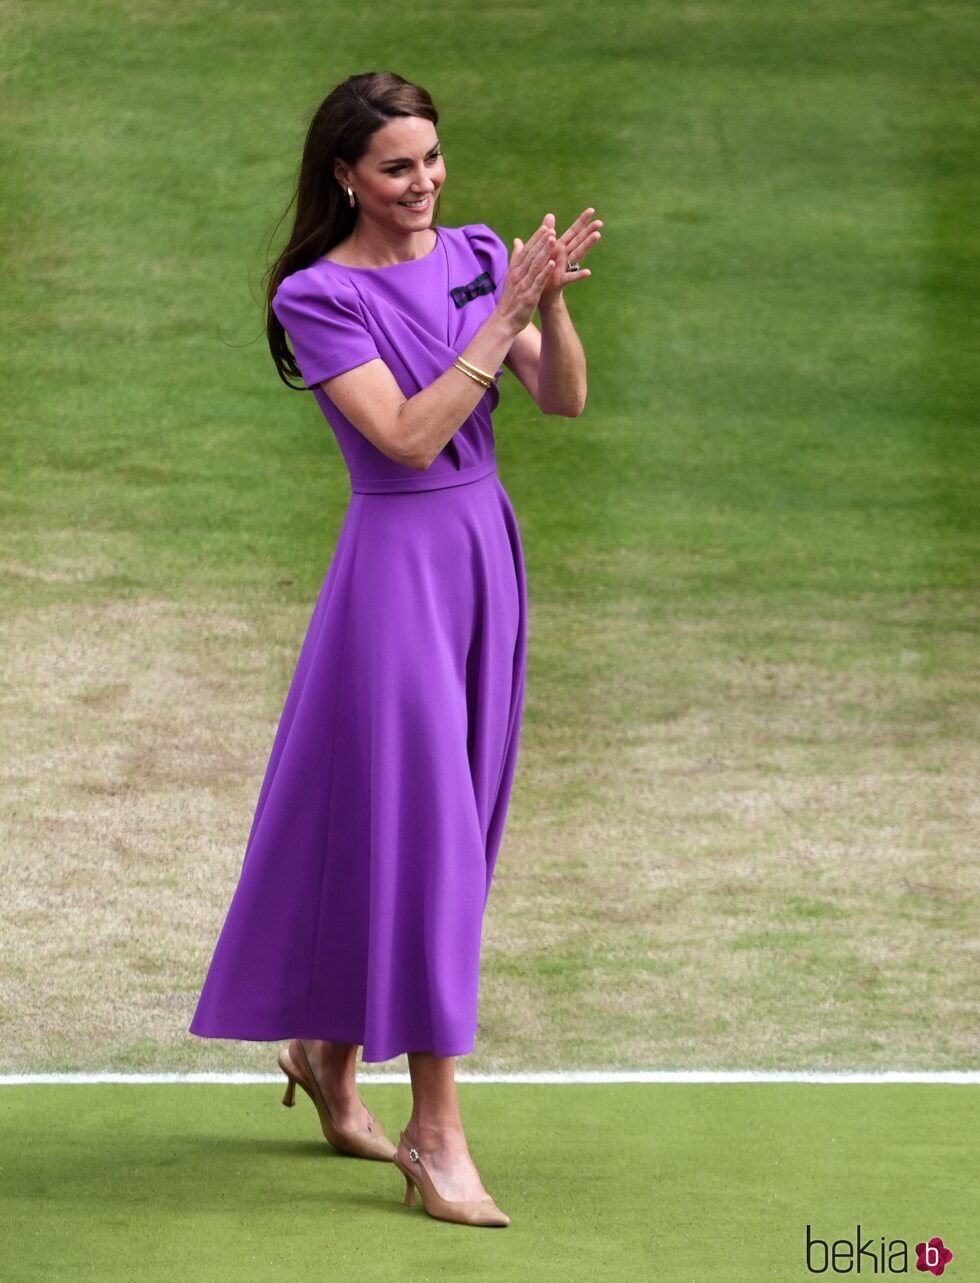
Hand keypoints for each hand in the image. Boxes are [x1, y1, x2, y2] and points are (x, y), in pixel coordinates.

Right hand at [496, 220, 561, 335]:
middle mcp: (518, 275)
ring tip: (553, 240)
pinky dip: (544, 272)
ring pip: (535, 265)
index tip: (545, 227)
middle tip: (551, 229)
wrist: (503, 321)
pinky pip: (538, 282)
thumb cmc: (509, 300)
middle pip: (531, 255)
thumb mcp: (511, 276)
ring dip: (544, 251)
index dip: (536, 239)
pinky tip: (552, 263)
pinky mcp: (529, 296)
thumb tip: (518, 241)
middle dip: (541, 241)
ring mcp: (523, 285)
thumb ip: (516, 258)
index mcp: (514, 270)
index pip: (526, 251)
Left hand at [527, 208, 601, 308]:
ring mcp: (564, 267)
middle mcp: (565, 256)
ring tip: (598, 236)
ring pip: (577, 254)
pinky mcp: (560, 280)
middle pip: (579, 241)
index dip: (582, 221)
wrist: (539, 293)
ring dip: (587, 245)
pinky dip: (579, 275)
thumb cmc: (542, 270)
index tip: (591, 210)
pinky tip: (588, 272)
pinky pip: (570, 277)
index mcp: (559, 247)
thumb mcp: (544, 249)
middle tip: (600, 222)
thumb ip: (548, 232)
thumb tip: (550, 214)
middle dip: (589, 231)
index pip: (573, 232)